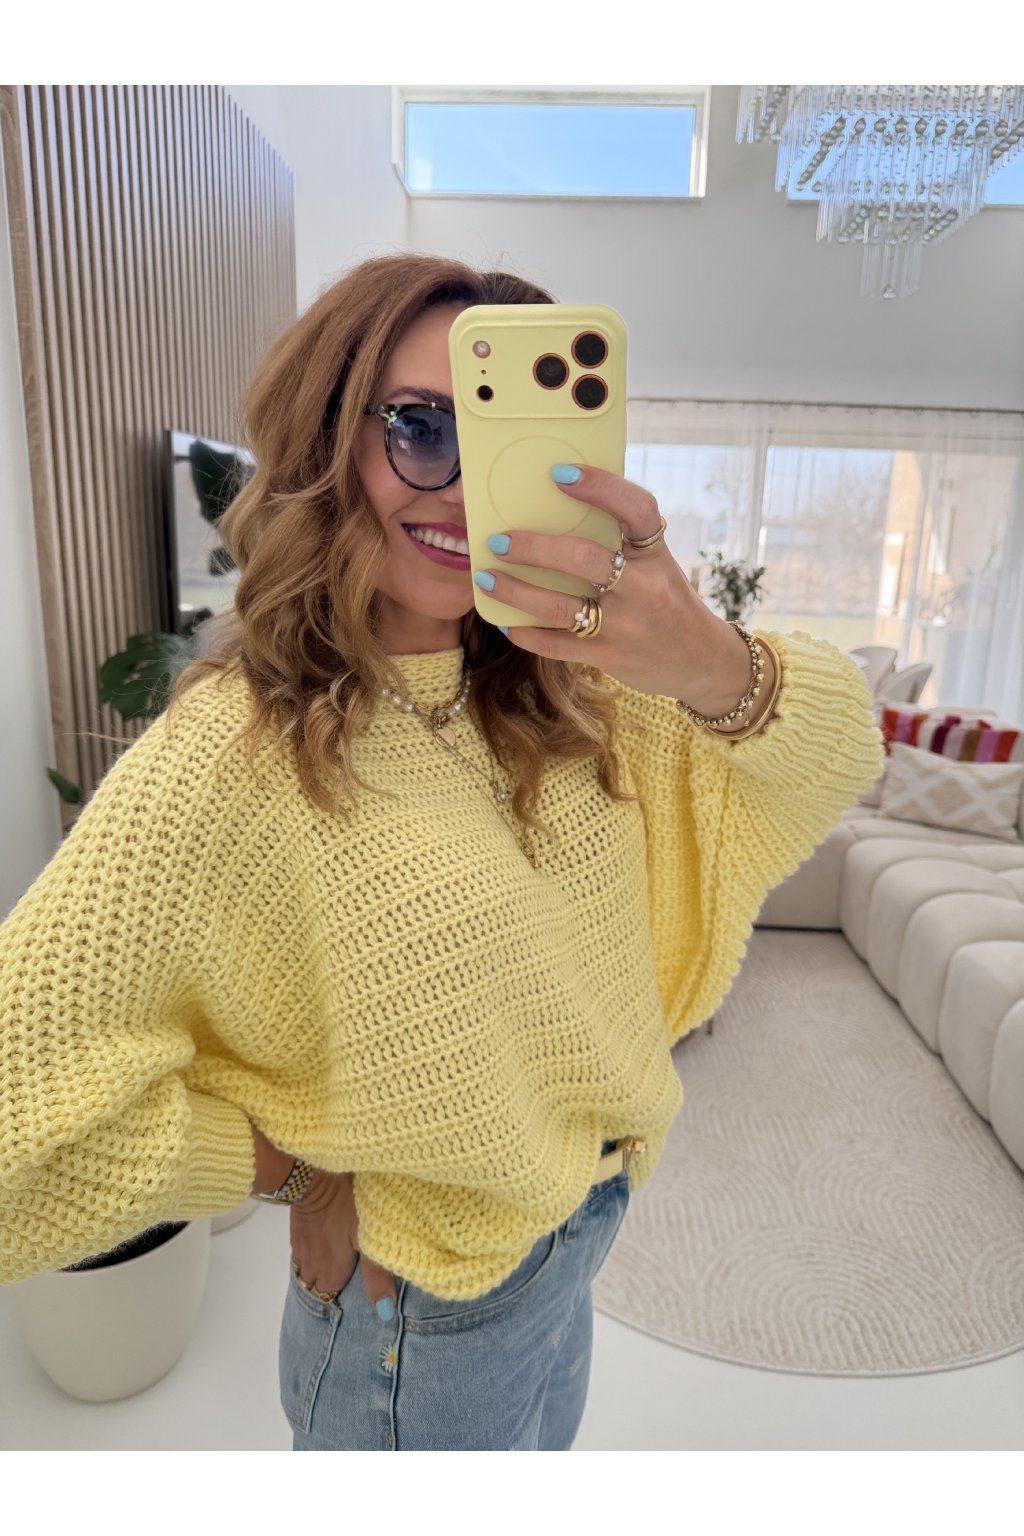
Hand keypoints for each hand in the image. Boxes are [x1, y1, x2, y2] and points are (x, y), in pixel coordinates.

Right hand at [289, 1170, 397, 1315]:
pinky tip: (327, 1241)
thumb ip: (376, 1275)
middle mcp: (311, 1267)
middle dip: (332, 1284)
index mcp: (329, 1274)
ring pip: (309, 1271)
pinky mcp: (295, 1232)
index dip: (345, 1295)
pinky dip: (315, 1252)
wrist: (314, 1174)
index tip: (358, 1284)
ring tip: (339, 1257)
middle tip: (351, 1270)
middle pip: (319, 1287)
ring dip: (322, 1268)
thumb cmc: (346, 1206)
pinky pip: (304, 1254)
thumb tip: (385, 1313)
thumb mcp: (368, 1238)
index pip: (332, 1299)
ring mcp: (300, 1249)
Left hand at [475, 464, 753, 712]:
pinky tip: (507, 624)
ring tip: (487, 579)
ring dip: (516, 592)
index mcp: (656, 555)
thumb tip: (558, 506)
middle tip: (499, 540)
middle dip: (534, 548)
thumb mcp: (657, 565)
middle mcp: (644, 588)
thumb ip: (621, 542)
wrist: (702, 661)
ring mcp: (626, 626)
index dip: (601, 487)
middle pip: (584, 559)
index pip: (636, 510)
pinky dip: (528, 634)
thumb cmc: (667, 601)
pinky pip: (558, 646)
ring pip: (561, 607)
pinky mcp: (610, 657)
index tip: (559, 474)